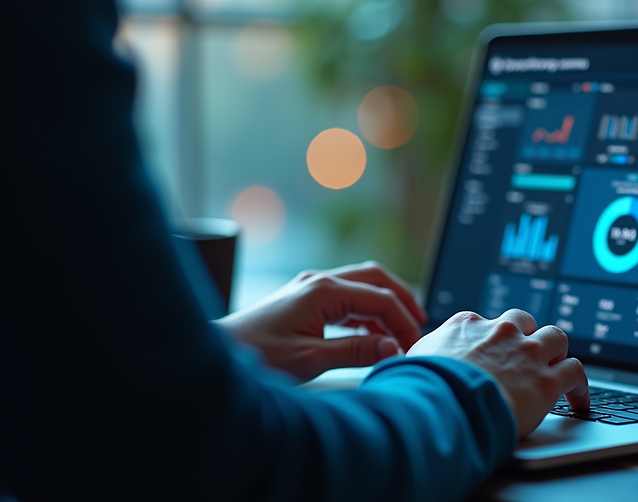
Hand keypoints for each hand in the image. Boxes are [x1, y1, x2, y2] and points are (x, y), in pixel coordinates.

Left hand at [218, 261, 426, 381]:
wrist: (218, 354)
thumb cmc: (257, 356)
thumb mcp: (312, 359)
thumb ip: (356, 350)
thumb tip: (392, 347)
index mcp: (324, 290)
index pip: (381, 298)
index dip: (404, 322)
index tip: (413, 347)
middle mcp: (319, 281)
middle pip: (375, 278)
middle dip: (401, 300)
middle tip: (419, 326)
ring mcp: (310, 288)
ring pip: (361, 286)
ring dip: (383, 307)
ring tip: (399, 334)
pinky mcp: (303, 300)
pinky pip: (346, 299)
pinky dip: (365, 314)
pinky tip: (373, 335)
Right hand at [407, 309, 588, 438]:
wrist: (444, 405)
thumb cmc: (421, 388)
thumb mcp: (408, 362)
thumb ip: (413, 356)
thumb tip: (391, 356)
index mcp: (467, 325)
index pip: (484, 322)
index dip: (490, 337)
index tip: (490, 350)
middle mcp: (500, 331)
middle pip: (523, 321)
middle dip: (526, 335)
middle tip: (526, 354)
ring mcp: (527, 353)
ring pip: (556, 337)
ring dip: (556, 351)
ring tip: (557, 367)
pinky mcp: (547, 381)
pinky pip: (576, 373)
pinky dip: (580, 385)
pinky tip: (579, 399)